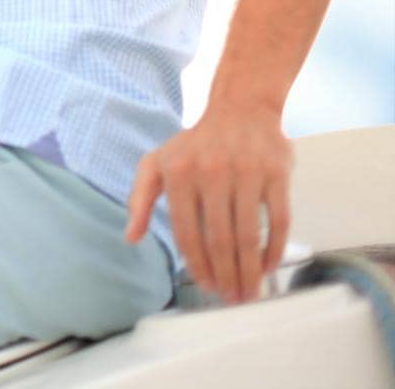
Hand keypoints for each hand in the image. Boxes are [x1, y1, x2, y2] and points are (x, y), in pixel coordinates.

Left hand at [124, 104, 292, 302]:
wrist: (240, 109)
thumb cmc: (195, 144)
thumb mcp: (156, 163)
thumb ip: (139, 198)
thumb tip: (130, 237)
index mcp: (178, 173)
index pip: (186, 231)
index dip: (196, 264)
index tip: (206, 286)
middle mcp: (210, 172)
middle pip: (218, 238)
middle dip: (225, 275)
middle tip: (231, 299)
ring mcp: (246, 172)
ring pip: (248, 234)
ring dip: (249, 270)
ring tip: (250, 291)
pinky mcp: (276, 173)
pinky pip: (279, 220)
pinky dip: (275, 248)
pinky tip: (268, 266)